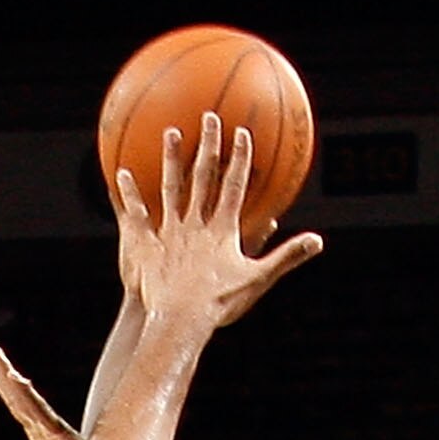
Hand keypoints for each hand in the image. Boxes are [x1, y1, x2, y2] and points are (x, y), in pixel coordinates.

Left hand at [0, 349, 84, 439]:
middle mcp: (49, 436)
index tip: (0, 370)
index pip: (24, 412)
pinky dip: (22, 394)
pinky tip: (12, 377)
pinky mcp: (57, 438)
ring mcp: (53, 435)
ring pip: (25, 401)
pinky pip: (34, 411)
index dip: (11, 392)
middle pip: (22, 400)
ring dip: (9, 378)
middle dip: (7, 375)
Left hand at [116, 117, 321, 337]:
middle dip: (208, 145)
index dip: (239, 159)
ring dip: (171, 159)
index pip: (233, 186)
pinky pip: (137, 216)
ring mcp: (169, 233)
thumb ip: (287, 257)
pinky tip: (121, 174)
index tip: (242, 133)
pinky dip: (130, 195)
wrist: (181, 321)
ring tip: (170, 132)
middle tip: (209, 118)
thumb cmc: (220, 305)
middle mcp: (195, 223)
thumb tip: (317, 241)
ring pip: (170, 188)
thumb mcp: (258, 280)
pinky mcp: (147, 246)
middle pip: (203, 177)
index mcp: (222, 229)